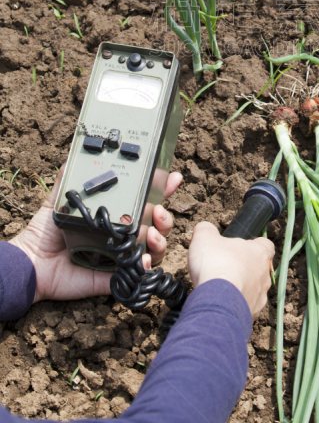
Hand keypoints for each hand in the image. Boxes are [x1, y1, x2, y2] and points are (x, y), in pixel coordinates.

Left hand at [10, 164, 181, 303]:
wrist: (32, 264)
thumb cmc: (44, 233)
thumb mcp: (58, 201)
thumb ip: (67, 179)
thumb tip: (73, 156)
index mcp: (114, 214)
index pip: (145, 200)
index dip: (162, 189)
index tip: (172, 177)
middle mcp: (122, 233)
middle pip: (158, 224)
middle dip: (167, 216)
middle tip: (160, 210)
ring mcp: (122, 255)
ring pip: (155, 246)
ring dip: (161, 238)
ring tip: (152, 233)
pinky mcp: (118, 275)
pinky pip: (141, 272)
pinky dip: (148, 265)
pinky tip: (145, 257)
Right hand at [188, 221, 274, 319]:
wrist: (217, 301)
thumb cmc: (215, 265)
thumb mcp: (204, 237)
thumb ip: (206, 230)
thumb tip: (205, 229)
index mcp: (259, 253)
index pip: (266, 245)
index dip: (254, 245)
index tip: (242, 247)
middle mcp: (264, 275)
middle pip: (259, 269)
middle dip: (244, 269)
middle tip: (225, 269)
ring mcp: (260, 297)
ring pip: (253, 290)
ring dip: (240, 289)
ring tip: (221, 289)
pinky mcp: (252, 315)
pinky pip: (245, 309)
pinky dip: (234, 306)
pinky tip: (220, 303)